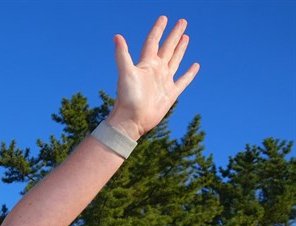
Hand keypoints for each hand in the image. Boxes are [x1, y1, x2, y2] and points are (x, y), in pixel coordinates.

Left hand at [107, 16, 199, 140]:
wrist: (132, 120)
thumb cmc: (127, 98)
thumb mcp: (126, 73)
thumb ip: (122, 55)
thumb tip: (116, 36)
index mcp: (146, 64)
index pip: (153, 41)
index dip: (158, 29)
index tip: (164, 18)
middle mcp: (155, 70)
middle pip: (167, 47)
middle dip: (174, 34)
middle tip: (182, 21)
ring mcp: (164, 81)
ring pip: (175, 60)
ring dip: (180, 49)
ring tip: (186, 37)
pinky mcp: (171, 93)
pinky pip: (183, 81)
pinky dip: (189, 73)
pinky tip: (195, 65)